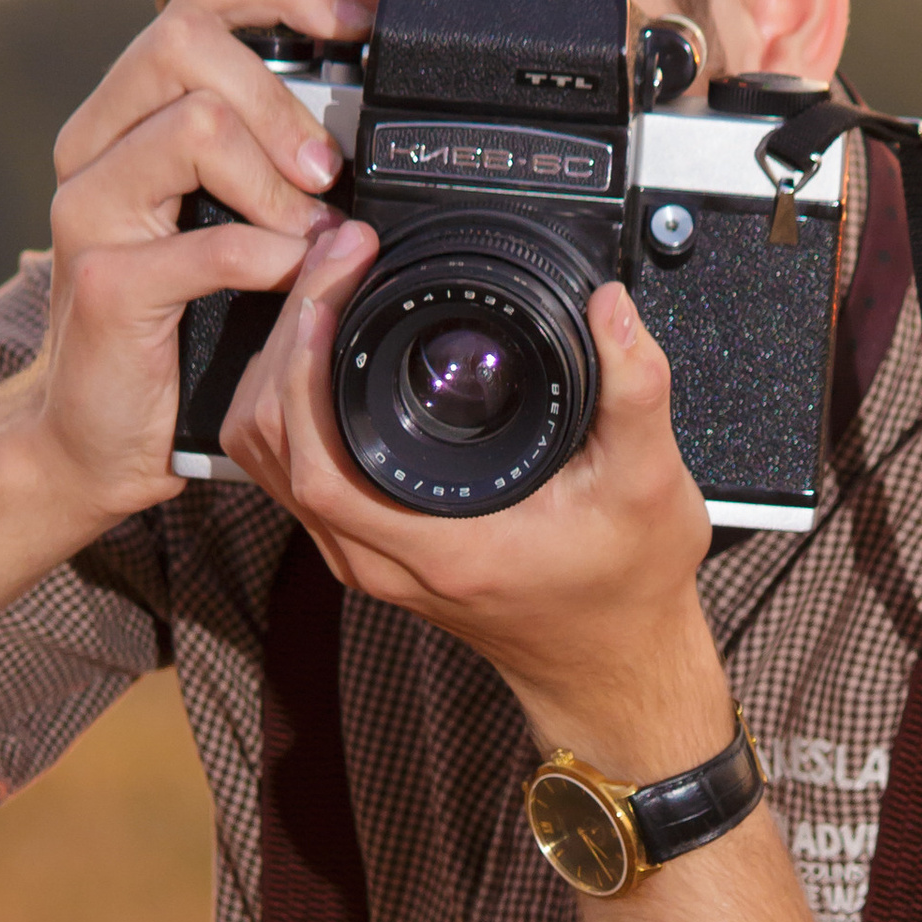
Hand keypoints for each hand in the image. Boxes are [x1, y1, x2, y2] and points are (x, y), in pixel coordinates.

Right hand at [28, 0, 376, 532]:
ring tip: (311, 234)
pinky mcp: (103, 283)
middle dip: (281, 96)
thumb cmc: (175, 327)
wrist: (97, 436)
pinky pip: (206, 243)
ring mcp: (89, 212)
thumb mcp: (226, 222)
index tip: (355, 25)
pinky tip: (289, 277)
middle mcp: (94, 147)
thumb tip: (365, 114)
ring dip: (277, 180)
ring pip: (195, 124)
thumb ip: (266, 159)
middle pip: (186, 40)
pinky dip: (268, 257)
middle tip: (327, 169)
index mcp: (126, 116)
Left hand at [217, 225, 734, 780]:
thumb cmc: (624, 586)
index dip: (302, 370)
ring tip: (326, 291)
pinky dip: (292, 400)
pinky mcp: (366, 544)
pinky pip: (294, 467)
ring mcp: (365, 555)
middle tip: (332, 263)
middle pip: (274, 447)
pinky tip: (332, 345)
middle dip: (287, 340)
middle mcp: (382, 559)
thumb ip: (635, 392)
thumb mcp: (649, 484)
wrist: (609, 659)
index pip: (319, 461)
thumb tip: (612, 311)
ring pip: (271, 458)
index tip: (331, 288)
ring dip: (279, 369)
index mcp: (439, 548)